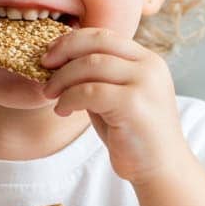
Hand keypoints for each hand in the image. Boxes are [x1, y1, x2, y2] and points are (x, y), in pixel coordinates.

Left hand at [40, 27, 188, 187]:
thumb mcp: (115, 97)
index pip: (105, 35)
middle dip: (65, 50)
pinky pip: (90, 91)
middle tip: (44, 65)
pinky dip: (69, 98)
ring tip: (50, 94)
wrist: (161, 170)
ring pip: (91, 64)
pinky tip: (62, 110)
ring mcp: (144, 83)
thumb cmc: (133, 135)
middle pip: (98, 42)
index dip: (74, 40)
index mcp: (147, 60)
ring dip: (62, 78)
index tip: (51, 54)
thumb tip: (59, 60)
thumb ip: (97, 77)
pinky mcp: (134, 104)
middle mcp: (149, 66)